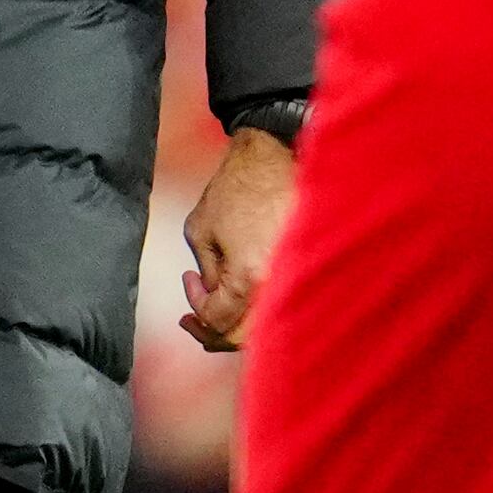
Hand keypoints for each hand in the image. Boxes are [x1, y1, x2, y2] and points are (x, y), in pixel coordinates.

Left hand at [181, 125, 299, 352]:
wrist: (277, 155)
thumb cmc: (237, 186)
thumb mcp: (200, 230)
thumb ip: (206, 273)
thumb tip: (212, 295)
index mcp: (249, 277)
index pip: (218, 319)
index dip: (196, 307)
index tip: (188, 282)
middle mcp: (277, 285)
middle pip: (244, 337)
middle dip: (214, 332)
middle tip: (194, 320)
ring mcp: (295, 277)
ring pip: (266, 326)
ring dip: (237, 324)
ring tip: (218, 307)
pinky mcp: (305, 266)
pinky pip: (282, 302)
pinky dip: (260, 307)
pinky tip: (243, 293)